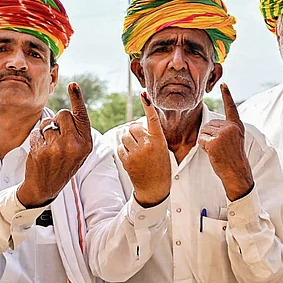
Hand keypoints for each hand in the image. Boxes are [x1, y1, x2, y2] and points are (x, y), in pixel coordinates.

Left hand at [17, 83, 92, 207]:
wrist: (46, 187)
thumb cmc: (63, 164)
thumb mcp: (78, 151)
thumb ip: (77, 132)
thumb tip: (70, 110)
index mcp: (86, 143)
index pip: (82, 116)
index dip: (77, 98)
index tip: (73, 85)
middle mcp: (74, 144)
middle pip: (63, 114)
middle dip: (58, 121)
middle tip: (58, 137)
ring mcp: (57, 148)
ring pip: (48, 122)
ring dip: (45, 131)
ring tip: (49, 146)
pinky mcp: (42, 150)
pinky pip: (37, 132)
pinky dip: (36, 139)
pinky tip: (40, 152)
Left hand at [117, 92, 171, 206]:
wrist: (155, 189)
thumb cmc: (160, 167)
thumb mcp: (162, 149)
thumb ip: (151, 136)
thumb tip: (135, 125)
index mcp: (159, 141)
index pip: (153, 119)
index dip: (148, 105)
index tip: (143, 94)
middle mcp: (148, 145)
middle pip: (133, 127)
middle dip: (134, 131)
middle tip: (140, 141)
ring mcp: (137, 153)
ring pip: (125, 136)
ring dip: (128, 140)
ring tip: (136, 151)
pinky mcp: (127, 161)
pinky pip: (120, 147)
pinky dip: (123, 149)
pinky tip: (131, 157)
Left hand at [198, 84, 253, 201]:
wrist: (236, 172)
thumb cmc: (233, 159)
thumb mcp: (234, 140)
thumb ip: (226, 129)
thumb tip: (211, 126)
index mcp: (236, 125)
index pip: (231, 107)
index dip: (227, 95)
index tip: (224, 84)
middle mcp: (231, 127)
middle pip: (209, 124)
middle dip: (210, 136)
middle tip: (221, 148)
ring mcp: (223, 133)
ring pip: (204, 132)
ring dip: (207, 142)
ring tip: (218, 151)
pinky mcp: (215, 141)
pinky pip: (201, 140)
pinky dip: (204, 147)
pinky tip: (214, 153)